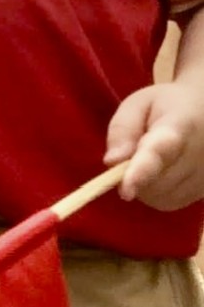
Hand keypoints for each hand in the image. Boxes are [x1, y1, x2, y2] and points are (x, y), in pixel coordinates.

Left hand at [105, 80, 203, 208]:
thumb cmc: (167, 104)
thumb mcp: (138, 104)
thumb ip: (123, 129)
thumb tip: (112, 161)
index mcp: (181, 125)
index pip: (161, 152)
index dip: (142, 172)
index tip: (126, 190)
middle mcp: (200, 155)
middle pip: (157, 182)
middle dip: (132, 176)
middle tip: (131, 154)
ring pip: (162, 196)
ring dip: (143, 186)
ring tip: (147, 159)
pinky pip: (171, 202)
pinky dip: (156, 193)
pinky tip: (159, 173)